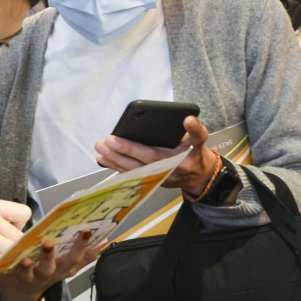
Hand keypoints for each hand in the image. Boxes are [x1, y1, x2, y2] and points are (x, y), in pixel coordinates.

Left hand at [0, 230, 107, 300]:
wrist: (19, 293)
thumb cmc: (45, 271)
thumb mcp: (65, 265)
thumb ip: (84, 255)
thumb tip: (105, 240)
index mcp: (66, 268)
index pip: (82, 257)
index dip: (88, 246)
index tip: (91, 230)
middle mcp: (55, 273)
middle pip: (68, 263)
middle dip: (76, 248)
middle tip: (84, 231)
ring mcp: (38, 277)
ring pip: (45, 269)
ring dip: (48, 257)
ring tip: (48, 243)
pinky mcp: (21, 278)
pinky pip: (22, 273)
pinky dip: (23, 267)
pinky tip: (24, 258)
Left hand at [94, 115, 218, 194]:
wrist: (198, 178)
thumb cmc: (195, 154)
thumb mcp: (201, 140)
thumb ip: (196, 130)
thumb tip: (187, 119)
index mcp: (177, 160)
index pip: (157, 154)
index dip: (139, 147)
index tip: (118, 138)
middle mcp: (165, 171)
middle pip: (141, 162)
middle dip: (123, 151)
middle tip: (107, 141)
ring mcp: (156, 178)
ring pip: (132, 170)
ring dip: (114, 160)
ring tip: (100, 148)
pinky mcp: (148, 181)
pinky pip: (129, 175)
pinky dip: (115, 167)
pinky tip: (102, 159)